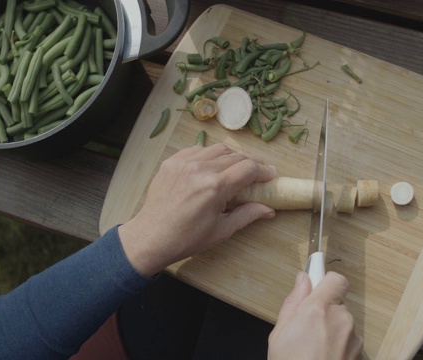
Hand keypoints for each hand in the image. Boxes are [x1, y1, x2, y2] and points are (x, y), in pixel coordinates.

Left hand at [118, 143, 276, 276]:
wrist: (151, 237)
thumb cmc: (187, 238)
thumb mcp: (221, 230)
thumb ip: (247, 215)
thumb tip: (269, 209)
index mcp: (215, 187)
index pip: (248, 168)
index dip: (264, 170)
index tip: (272, 174)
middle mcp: (200, 169)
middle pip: (235, 156)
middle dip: (251, 162)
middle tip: (258, 172)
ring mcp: (184, 163)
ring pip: (217, 149)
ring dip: (231, 156)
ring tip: (237, 168)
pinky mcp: (171, 162)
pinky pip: (197, 150)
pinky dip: (209, 155)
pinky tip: (212, 166)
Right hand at [268, 272, 362, 359]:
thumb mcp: (279, 334)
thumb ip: (293, 302)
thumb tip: (302, 281)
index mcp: (319, 310)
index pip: (335, 279)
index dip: (323, 281)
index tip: (314, 281)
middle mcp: (341, 320)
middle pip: (336, 302)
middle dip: (322, 310)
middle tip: (304, 326)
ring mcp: (353, 338)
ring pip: (342, 322)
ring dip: (330, 329)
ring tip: (312, 346)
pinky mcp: (360, 352)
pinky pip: (348, 339)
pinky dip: (338, 344)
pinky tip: (323, 355)